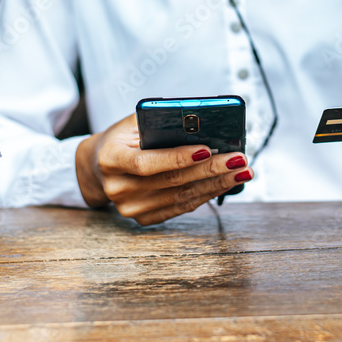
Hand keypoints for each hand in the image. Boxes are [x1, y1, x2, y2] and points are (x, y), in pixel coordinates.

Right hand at [75, 114, 252, 224]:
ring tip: (242, 171)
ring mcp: (130, 208)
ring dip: (217, 184)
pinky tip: (225, 183)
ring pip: (181, 197)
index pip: (146, 163)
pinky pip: (181, 207)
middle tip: (239, 160)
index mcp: (111, 159)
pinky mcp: (144, 218)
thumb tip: (204, 123)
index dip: (177, 157)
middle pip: (171, 181)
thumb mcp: (134, 123)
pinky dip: (207, 194)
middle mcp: (118, 188)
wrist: (99, 167)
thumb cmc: (123, 139)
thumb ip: (161, 122)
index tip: (207, 149)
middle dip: (211, 170)